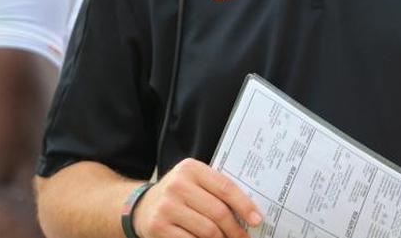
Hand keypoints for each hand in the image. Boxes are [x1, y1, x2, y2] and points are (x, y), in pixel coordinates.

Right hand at [133, 159, 262, 237]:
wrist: (142, 207)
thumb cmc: (179, 195)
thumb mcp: (194, 183)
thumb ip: (217, 190)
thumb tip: (250, 213)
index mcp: (191, 169)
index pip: (225, 188)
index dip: (245, 205)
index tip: (258, 220)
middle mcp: (177, 185)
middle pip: (218, 212)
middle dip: (236, 230)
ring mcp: (167, 207)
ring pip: (208, 231)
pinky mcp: (159, 227)